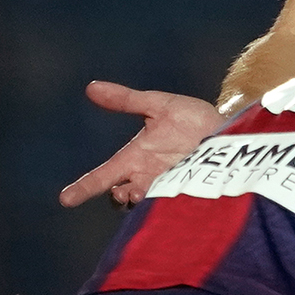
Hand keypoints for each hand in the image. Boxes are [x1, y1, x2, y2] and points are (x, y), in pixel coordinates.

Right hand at [58, 82, 223, 207]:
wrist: (229, 130)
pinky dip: (163, 205)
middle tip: (124, 191)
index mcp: (135, 159)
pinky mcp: (188, 194)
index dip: (84, 188)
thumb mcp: (158, 105)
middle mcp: (147, 177)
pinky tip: (168, 197)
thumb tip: (91, 88)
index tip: (65, 199)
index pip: (103, 177)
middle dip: (119, 197)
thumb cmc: (193, 119)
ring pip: (143, 205)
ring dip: (140, 200)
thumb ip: (126, 100)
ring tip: (142, 192)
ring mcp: (167, 188)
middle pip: (121, 197)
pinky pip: (170, 206)